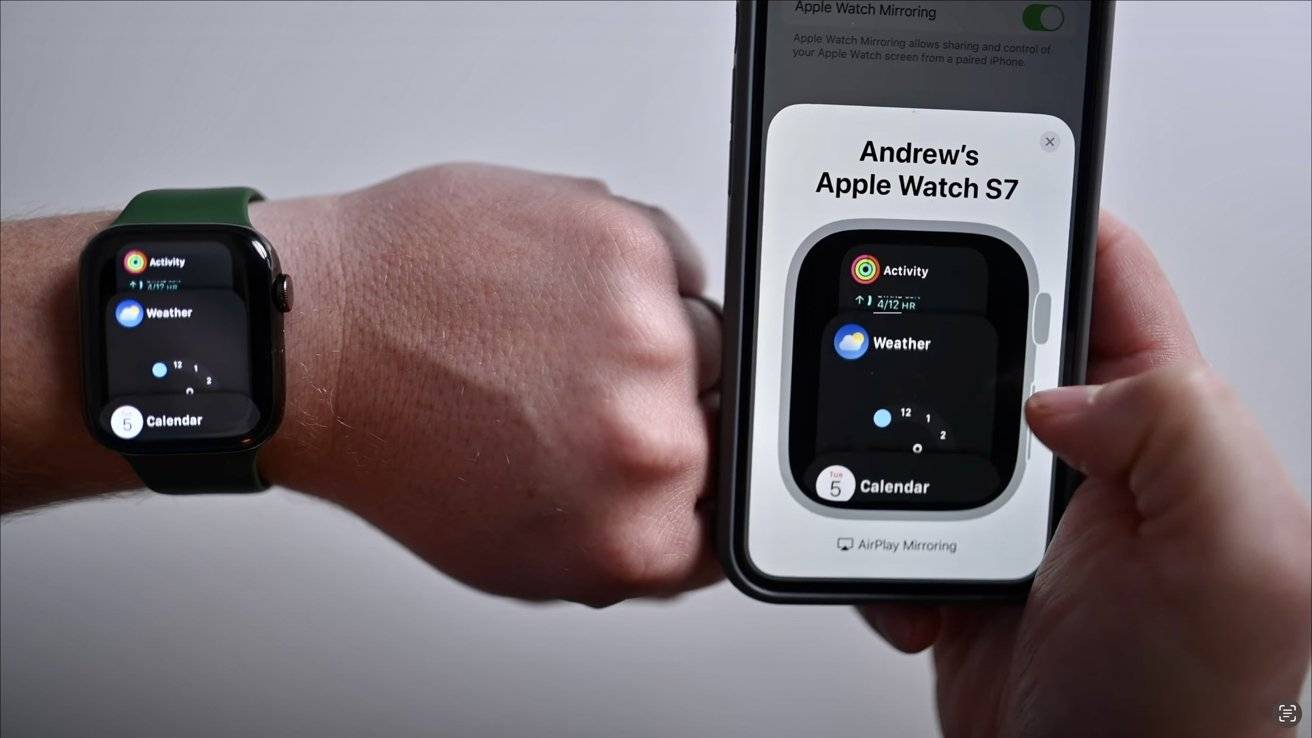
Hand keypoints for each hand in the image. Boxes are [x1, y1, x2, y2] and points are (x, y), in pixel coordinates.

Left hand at [259, 164, 721, 605]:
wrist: (321, 341)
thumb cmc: (397, 444)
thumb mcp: (516, 557)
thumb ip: (628, 546)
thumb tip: (692, 517)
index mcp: (635, 534)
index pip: (732, 517)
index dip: (701, 483)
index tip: (674, 458)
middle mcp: (649, 440)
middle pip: (721, 417)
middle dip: (665, 405)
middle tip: (579, 392)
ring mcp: (645, 336)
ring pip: (703, 332)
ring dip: (648, 333)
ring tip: (554, 336)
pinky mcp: (628, 246)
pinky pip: (673, 259)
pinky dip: (629, 271)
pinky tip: (556, 289)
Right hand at [861, 214, 1310, 736]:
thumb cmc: (1192, 715)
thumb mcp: (1239, 559)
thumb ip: (1181, 430)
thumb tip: (1062, 388)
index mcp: (1171, 424)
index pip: (1109, 277)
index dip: (1048, 218)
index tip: (976, 186)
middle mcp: (1094, 456)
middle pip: (992, 337)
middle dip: (938, 336)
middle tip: (889, 347)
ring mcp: (1016, 509)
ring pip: (920, 419)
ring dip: (886, 449)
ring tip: (885, 489)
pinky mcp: (953, 559)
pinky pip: (881, 506)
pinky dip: (866, 535)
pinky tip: (905, 583)